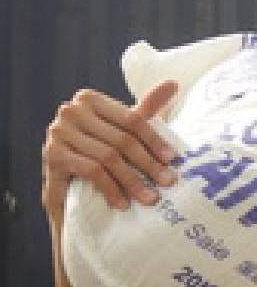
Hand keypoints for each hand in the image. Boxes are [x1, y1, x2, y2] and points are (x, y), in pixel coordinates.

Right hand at [41, 81, 178, 213]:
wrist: (68, 183)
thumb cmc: (102, 151)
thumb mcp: (124, 129)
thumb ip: (145, 109)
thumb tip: (173, 83)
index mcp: (90, 99)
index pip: (131, 119)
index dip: (154, 140)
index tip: (173, 160)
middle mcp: (71, 111)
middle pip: (121, 140)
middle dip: (148, 164)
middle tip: (168, 183)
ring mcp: (58, 133)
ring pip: (107, 158)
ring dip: (132, 181)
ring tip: (150, 198)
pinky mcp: (52, 156)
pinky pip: (90, 171)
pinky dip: (110, 189)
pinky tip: (122, 203)